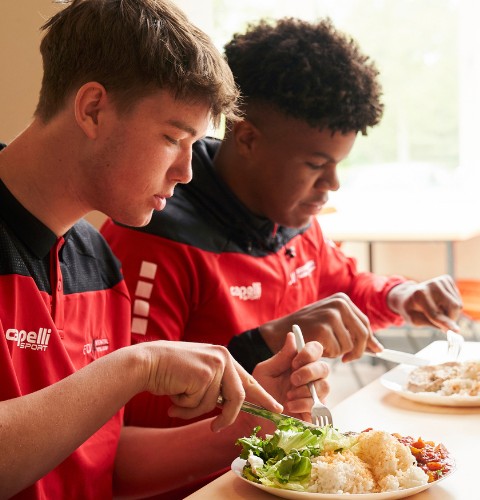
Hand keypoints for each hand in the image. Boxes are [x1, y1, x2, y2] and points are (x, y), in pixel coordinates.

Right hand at [138, 341, 282, 431]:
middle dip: (226, 417)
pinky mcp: (205, 374)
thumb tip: (225, 410)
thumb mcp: (199, 375)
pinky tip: (174, 392)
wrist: (147, 362)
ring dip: (193, 409)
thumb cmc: (170, 371)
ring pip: (214, 405)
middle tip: (215, 428)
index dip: (263, 396)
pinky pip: (200, 404)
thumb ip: (215, 386)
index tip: (277, 408)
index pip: (248, 380)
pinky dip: (184, 406)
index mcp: (224, 357)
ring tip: (177, 397)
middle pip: (238, 397)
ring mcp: (216, 365)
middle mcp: (224, 357)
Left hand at [252, 332, 328, 421]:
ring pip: (324, 387)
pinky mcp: (315, 412)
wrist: (255, 419)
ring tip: (288, 396)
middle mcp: (310, 378)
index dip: (309, 353)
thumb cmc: (259, 393)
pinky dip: (304, 405)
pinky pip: (320, 405)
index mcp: (299, 364)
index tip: (295, 362)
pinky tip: (290, 406)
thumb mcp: (265, 372)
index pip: (315, 349)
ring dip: (305, 391)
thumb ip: (280, 357)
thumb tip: (292, 336)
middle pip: (324, 368)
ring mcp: (314, 395)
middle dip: (308, 373)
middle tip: (292, 380)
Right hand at [260, 293, 381, 362]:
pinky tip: (318, 347)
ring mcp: (331, 315)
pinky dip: (330, 354)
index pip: (365, 323)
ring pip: (351, 345)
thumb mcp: (332, 323)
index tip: (373, 351)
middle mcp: (339, 304)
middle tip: (347, 359)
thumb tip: (379, 348)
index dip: (368, 340)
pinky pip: (338, 350)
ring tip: (324, 346)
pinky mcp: (324, 329)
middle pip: (363, 334)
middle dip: (358, 350)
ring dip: (339, 352)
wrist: (280, 332)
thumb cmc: (307, 329)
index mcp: (342, 300)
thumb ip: (353, 331)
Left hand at [387, 275, 461, 331]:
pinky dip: (451, 305)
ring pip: (458, 305)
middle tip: (439, 320)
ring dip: (450, 313)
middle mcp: (431, 285)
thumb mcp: (415, 320)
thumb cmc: (411, 310)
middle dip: (450, 319)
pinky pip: (458, 299)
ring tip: (437, 309)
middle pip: (453, 307)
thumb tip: (455, 330)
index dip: (446, 323)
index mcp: (419, 295)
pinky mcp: (447, 279)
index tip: (456, 331)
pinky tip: (440, 303)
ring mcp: (440, 280)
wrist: (408, 295)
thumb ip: (434, 324)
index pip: (435, 313)